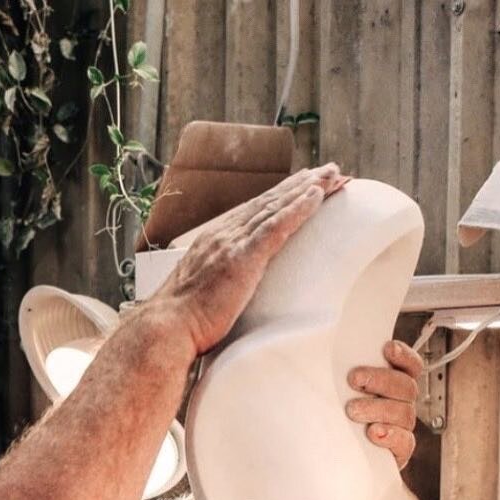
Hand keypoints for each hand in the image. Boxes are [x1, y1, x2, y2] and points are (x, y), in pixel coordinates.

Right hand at [149, 164, 348, 353]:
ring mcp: (231, 244)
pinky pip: (276, 226)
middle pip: (267, 203)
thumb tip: (223, 293)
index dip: (278, 198)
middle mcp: (222, 235)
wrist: (167, 328)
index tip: (300, 187)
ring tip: (332, 175)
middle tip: (327, 171)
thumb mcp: (198, 294)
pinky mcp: (242, 258)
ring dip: (307, 189)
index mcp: (211, 242)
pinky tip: (317, 196)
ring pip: (275, 208)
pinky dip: (298, 209)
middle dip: (299, 185)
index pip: (251, 213)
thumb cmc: (180, 323)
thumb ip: (214, 283)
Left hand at [345, 340, 420, 469]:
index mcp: (392, 385)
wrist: (335, 461)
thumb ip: (337, 378)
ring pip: (403, 412)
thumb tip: (315, 355)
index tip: (387, 349)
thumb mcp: (334, 396)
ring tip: (353, 410)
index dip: (403, 356)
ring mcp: (401, 427)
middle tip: (355, 379)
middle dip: (380, 379)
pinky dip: (391, 435)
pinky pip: (405, 441)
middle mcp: (401, 403)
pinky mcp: (400, 450)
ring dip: (378, 408)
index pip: (409, 366)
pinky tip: (374, 432)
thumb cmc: (334, 421)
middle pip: (405, 386)